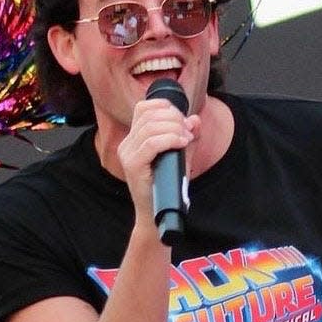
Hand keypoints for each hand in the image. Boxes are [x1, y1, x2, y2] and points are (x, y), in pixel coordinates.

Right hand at [118, 93, 198, 229]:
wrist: (158, 215)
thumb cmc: (167, 187)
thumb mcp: (180, 156)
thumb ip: (187, 137)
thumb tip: (195, 119)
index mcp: (133, 139)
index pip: (143, 108)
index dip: (164, 106)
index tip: (182, 119)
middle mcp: (127, 145)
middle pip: (148, 115)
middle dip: (173, 118)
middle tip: (188, 130)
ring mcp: (127, 155)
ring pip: (150, 127)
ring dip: (174, 128)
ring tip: (186, 138)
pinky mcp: (133, 166)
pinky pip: (151, 144)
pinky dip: (170, 139)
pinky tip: (182, 143)